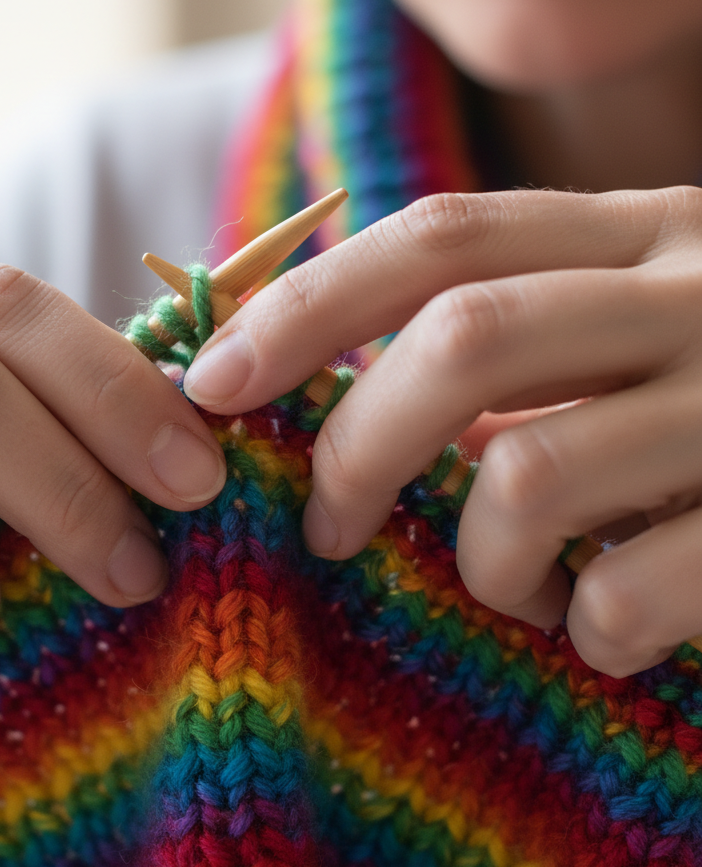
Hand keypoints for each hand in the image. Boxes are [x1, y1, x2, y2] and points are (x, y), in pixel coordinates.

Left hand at [183, 188, 701, 676]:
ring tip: (500, 590)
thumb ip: (500, 346)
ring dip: (477, 559)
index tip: (213, 380)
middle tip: (321, 526)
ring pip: (529, 474)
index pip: (441, 236)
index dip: (309, 304)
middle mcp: (701, 291)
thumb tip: (318, 394)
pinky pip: (631, 589)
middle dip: (355, 444)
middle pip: (465, 338)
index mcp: (638, 233)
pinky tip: (602, 633)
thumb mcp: (617, 337)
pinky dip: (585, 627)